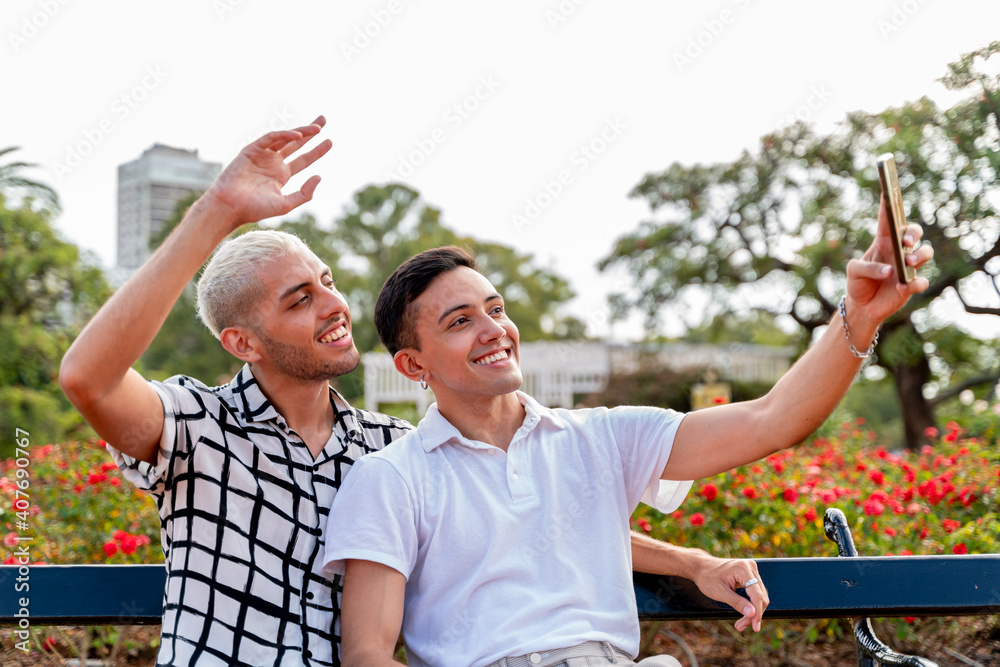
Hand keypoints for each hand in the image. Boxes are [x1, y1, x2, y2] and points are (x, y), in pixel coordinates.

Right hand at [203, 115, 332, 229]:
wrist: (231, 206)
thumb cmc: (255, 209)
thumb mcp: (285, 204)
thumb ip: (304, 193)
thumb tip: (319, 176)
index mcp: (281, 175)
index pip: (303, 159)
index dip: (317, 150)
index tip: (330, 142)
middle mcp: (273, 162)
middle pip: (296, 143)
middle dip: (310, 132)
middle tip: (323, 119)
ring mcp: (263, 155)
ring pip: (285, 138)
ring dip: (301, 131)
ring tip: (317, 128)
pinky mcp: (251, 150)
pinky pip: (270, 138)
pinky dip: (283, 135)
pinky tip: (297, 135)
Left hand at [690, 557, 768, 631]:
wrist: (701, 567)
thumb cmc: (707, 578)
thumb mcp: (719, 592)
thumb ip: (737, 602)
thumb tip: (753, 614)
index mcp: (743, 568)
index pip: (757, 595)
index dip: (757, 613)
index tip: (755, 628)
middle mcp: (750, 567)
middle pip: (760, 597)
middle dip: (753, 614)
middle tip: (740, 627)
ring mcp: (751, 570)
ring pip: (760, 596)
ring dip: (753, 612)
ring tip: (741, 624)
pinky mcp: (750, 575)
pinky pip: (755, 593)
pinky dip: (751, 605)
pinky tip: (745, 614)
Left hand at [845, 192, 933, 322]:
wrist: (862, 307)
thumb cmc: (857, 283)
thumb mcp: (853, 272)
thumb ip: (866, 268)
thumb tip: (888, 270)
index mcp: (883, 243)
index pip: (888, 221)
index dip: (889, 205)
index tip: (889, 191)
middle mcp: (898, 252)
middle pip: (914, 232)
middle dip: (913, 233)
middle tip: (905, 242)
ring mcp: (907, 268)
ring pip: (926, 253)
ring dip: (920, 256)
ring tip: (907, 263)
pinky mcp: (911, 287)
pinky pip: (921, 282)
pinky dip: (914, 283)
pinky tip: (902, 287)